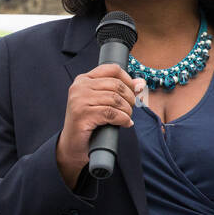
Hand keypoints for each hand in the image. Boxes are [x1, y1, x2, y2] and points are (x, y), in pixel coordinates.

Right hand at [55, 65, 145, 187]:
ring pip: (115, 99)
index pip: (112, 69)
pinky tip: (124, 123)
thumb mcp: (103, 102)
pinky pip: (111, 113)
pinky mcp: (82, 115)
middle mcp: (79, 87)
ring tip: (127, 117)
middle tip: (130, 109)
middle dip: (129, 97)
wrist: (72, 145)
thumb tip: (141, 83)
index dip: (128, 79)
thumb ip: (119, 91)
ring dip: (127, 110)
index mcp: (83, 80)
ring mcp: (79, 100)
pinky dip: (123, 119)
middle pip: (116, 84)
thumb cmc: (88, 122)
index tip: (134, 91)